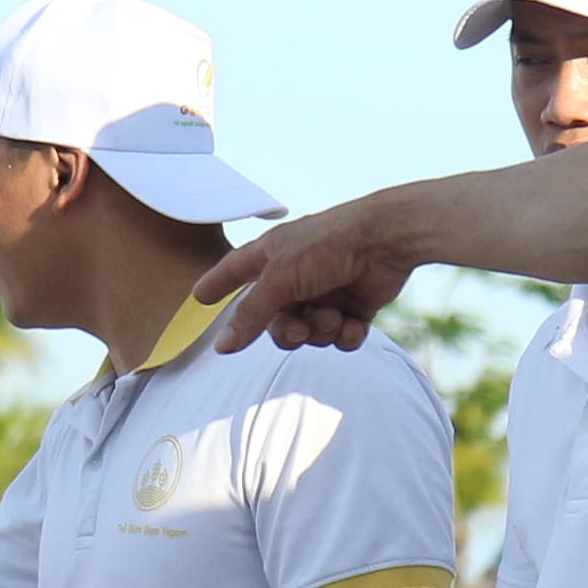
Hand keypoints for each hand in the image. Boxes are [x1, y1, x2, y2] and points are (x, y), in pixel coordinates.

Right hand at [197, 194, 412, 355]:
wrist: (387, 241)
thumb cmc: (328, 246)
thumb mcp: (280, 279)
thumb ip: (250, 315)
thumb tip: (221, 347)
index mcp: (272, 256)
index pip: (235, 271)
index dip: (218, 283)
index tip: (200, 297)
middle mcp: (297, 275)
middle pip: (275, 321)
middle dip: (287, 331)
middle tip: (299, 328)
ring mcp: (326, 292)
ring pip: (310, 333)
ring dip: (321, 331)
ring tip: (333, 316)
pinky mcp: (355, 307)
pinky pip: (341, 337)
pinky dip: (346, 335)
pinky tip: (354, 324)